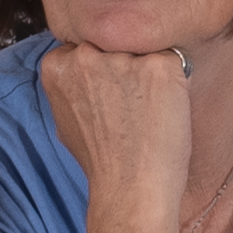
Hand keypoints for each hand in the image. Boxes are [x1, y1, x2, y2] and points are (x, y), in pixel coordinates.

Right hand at [36, 41, 196, 221]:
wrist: (130, 190)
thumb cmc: (102, 161)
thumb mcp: (66, 117)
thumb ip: (72, 84)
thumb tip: (82, 64)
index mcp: (57, 65)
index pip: (87, 45)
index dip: (103, 69)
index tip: (109, 96)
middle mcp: (85, 55)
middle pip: (115, 42)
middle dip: (125, 65)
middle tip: (131, 107)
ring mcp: (122, 59)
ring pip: (144, 49)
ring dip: (150, 73)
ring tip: (146, 113)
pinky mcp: (159, 66)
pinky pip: (173, 61)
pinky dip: (176, 82)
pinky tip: (164, 110)